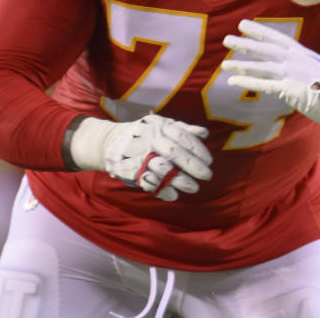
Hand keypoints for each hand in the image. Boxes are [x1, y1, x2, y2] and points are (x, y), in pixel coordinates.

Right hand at [69, 114, 212, 201]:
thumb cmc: (144, 133)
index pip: (183, 137)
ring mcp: (139, 156)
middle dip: (193, 166)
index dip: (198, 150)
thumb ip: (183, 129)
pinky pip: (149, 182)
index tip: (209, 161)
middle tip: (208, 175)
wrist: (110, 142)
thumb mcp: (161, 125)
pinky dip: (162, 190)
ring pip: (163, 170)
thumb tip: (204, 133)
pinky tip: (174, 194)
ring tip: (194, 188)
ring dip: (181, 181)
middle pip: (175, 153)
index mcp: (159, 127)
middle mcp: (149, 140)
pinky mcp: (130, 171)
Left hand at [221, 20, 319, 119]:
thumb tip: (294, 70)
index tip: (243, 25)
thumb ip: (303, 68)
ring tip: (224, 64)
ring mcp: (291, 74)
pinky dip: (247, 81)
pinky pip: (263, 84)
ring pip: (261, 67)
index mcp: (302, 53)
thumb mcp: (318, 70)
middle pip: (265, 50)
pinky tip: (234, 81)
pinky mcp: (287, 89)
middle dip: (245, 44)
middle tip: (226, 39)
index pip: (276, 38)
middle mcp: (294, 60)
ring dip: (242, 64)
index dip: (259, 31)